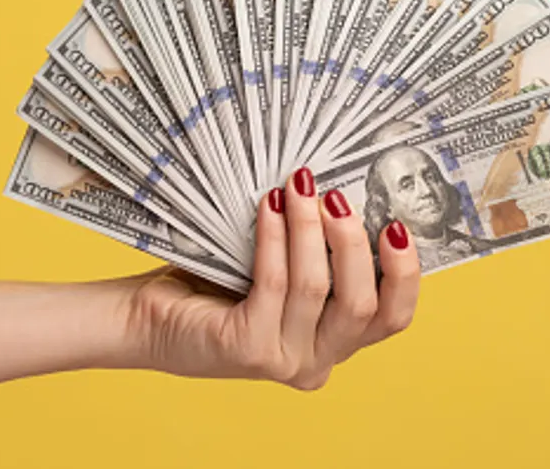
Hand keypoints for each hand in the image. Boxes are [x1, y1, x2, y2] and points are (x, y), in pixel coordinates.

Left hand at [119, 167, 420, 389]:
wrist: (144, 318)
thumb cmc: (217, 288)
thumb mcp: (286, 273)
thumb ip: (321, 254)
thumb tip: (347, 194)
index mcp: (335, 345)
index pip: (392, 319)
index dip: (404, 274)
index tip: (397, 227)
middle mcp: (316, 363)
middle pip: (363, 305)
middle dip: (353, 242)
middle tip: (336, 197)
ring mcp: (283, 361)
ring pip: (317, 288)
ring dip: (308, 227)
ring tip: (299, 186)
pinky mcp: (248, 348)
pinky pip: (274, 282)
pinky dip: (274, 237)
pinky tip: (268, 205)